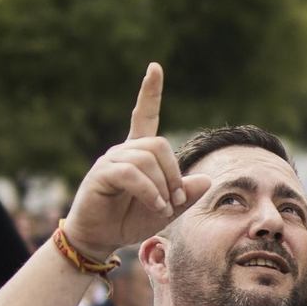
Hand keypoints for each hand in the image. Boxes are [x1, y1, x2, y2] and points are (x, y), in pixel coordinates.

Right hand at [59, 64, 214, 260]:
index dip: (150, 92)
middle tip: (175, 200)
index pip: (144, 115)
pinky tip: (155, 206)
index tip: (154, 68)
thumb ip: (185, 195)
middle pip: (159, 144)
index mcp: (139, 153)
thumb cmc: (129, 221)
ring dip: (162, 186)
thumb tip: (206, 179)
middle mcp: (124, 150)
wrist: (101, 238)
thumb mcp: (166, 209)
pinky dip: (149, 191)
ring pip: (147, 159)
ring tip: (163, 207)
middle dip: (173, 173)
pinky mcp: (101, 174)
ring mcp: (110, 160)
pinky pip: (131, 173)